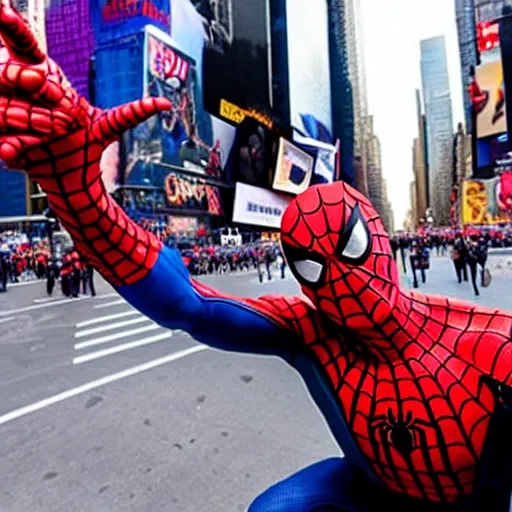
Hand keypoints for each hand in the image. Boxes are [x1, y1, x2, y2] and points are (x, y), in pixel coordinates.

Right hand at [0, 0, 170, 175]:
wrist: (73, 174)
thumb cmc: (88, 140)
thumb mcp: (109, 125)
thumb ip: (132, 113)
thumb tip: (165, 104)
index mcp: (40, 75)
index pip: (21, 43)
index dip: (10, 25)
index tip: (1, 7)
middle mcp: (16, 90)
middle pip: (8, 73)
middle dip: (25, 81)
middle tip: (51, 95)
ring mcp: (5, 113)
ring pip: (3, 109)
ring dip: (30, 121)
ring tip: (54, 134)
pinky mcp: (3, 141)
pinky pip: (2, 141)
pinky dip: (12, 147)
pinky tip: (15, 153)